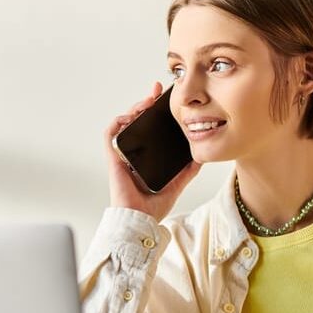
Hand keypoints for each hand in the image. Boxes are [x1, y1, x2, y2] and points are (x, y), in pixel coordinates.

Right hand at [104, 82, 201, 221]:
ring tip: (147, 102)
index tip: (164, 99)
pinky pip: (110, 135)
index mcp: (146, 157)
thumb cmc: (153, 208)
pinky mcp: (115, 158)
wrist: (140, 220)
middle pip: (137, 122)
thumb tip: (201, 157)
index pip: (149, 129)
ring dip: (134, 109)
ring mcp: (123, 155)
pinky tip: (130, 116)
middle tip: (156, 91)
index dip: (155, 112)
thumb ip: (187, 171)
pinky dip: (118, 122)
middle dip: (145, 103)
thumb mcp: (176, 184)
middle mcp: (133, 153)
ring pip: (124, 124)